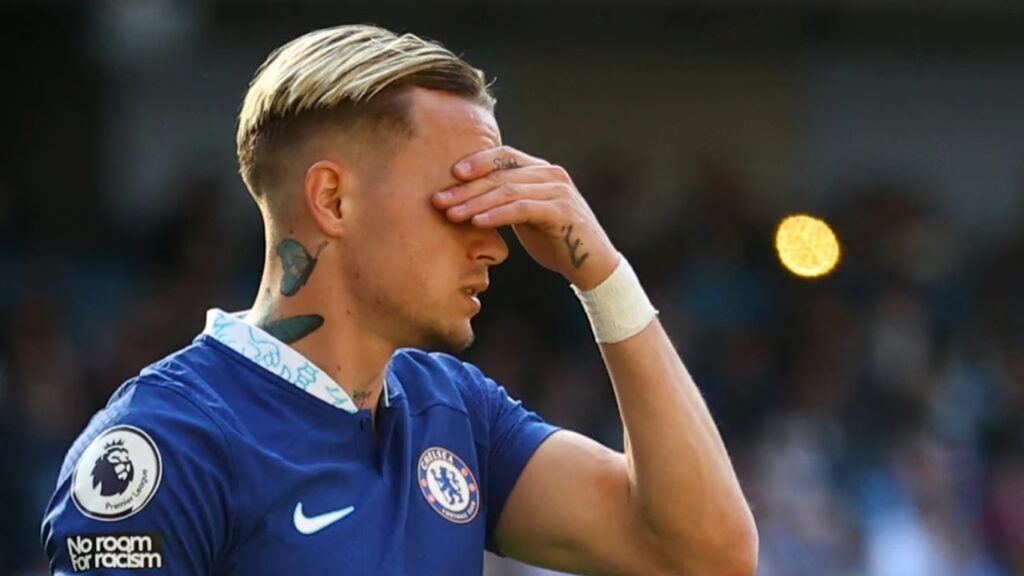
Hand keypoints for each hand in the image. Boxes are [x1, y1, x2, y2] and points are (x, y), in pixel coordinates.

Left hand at [432, 146, 618, 289]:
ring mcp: (559, 192)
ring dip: (476, 202)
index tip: (449, 175)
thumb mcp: (527, 216)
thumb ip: (507, 200)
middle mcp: (552, 175)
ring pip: (508, 190)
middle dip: (466, 188)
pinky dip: (497, 214)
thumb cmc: (555, 241)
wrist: (592, 266)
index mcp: (542, 170)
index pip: (504, 155)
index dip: (476, 162)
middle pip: (501, 174)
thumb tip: (467, 197)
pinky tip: (477, 222)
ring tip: (452, 214)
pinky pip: (522, 209)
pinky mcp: (562, 212)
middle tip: (438, 200)